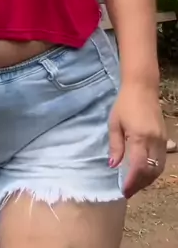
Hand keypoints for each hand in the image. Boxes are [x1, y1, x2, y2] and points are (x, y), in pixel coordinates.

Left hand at [109, 83, 166, 198]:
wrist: (142, 88)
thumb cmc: (124, 104)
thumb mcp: (114, 123)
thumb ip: (115, 146)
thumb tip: (113, 166)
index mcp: (140, 137)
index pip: (139, 167)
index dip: (132, 182)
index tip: (125, 191)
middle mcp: (154, 140)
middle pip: (151, 171)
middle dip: (140, 184)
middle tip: (129, 191)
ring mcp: (162, 139)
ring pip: (159, 168)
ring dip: (148, 179)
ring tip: (136, 184)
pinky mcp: (165, 137)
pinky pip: (162, 160)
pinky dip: (154, 170)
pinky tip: (144, 172)